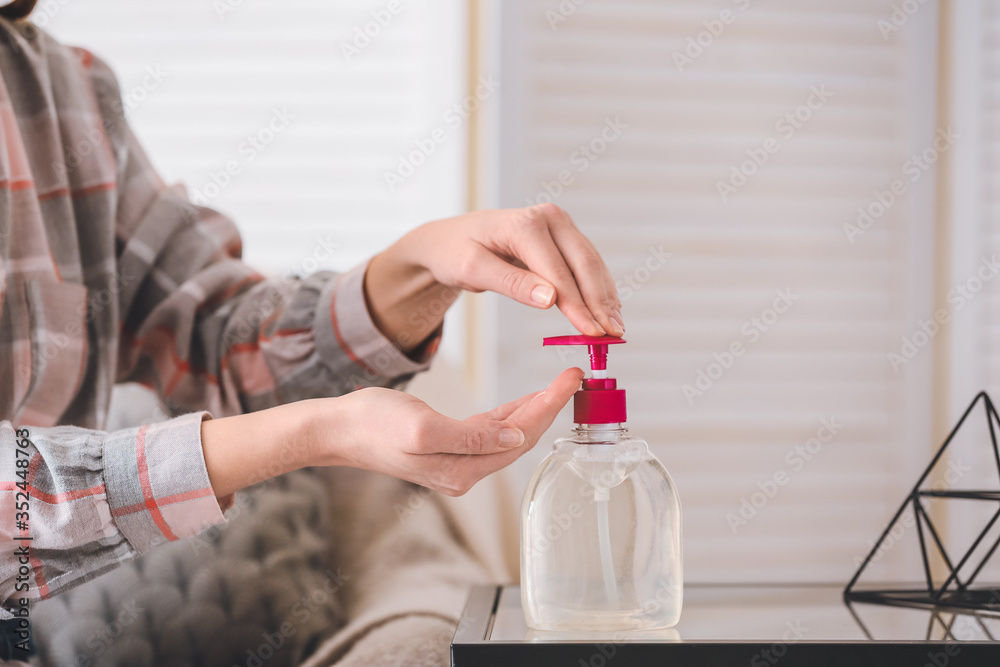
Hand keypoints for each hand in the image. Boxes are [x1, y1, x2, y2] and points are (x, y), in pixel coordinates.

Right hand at [201, 368, 583, 498]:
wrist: (338, 430)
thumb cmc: (372, 425)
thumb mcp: (422, 427)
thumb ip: (472, 435)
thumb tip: (516, 436)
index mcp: (462, 468)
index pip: (521, 436)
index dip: (550, 405)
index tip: (571, 379)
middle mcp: (465, 471)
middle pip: (523, 437)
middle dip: (551, 406)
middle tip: (575, 375)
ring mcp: (458, 462)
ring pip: (511, 434)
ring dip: (536, 409)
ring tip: (559, 383)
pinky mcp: (450, 448)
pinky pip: (492, 432)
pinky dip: (513, 414)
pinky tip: (525, 401)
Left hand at [365, 204, 623, 351]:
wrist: (451, 238)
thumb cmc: (456, 252)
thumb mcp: (472, 270)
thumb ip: (512, 283)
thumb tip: (550, 300)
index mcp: (525, 224)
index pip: (558, 272)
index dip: (577, 305)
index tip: (591, 333)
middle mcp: (548, 218)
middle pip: (584, 264)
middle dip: (600, 302)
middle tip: (612, 335)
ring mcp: (558, 224)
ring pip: (591, 264)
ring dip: (605, 297)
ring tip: (616, 328)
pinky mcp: (562, 235)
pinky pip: (586, 264)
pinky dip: (598, 288)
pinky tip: (607, 310)